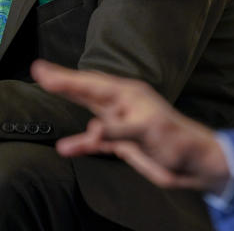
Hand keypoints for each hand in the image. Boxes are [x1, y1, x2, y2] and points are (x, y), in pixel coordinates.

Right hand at [31, 60, 229, 192]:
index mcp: (127, 95)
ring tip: (48, 93)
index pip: (90, 84)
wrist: (194, 164)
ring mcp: (122, 123)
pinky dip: (82, 142)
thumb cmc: (178, 142)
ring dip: (70, 103)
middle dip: (63, 81)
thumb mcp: (149, 133)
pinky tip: (67, 147)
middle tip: (39, 70)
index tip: (41, 70)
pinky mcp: (124, 143)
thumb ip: (119, 131)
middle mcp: (122, 105)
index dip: (65, 77)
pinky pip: (97, 141)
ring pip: (89, 109)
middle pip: (86, 90)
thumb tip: (93, 130)